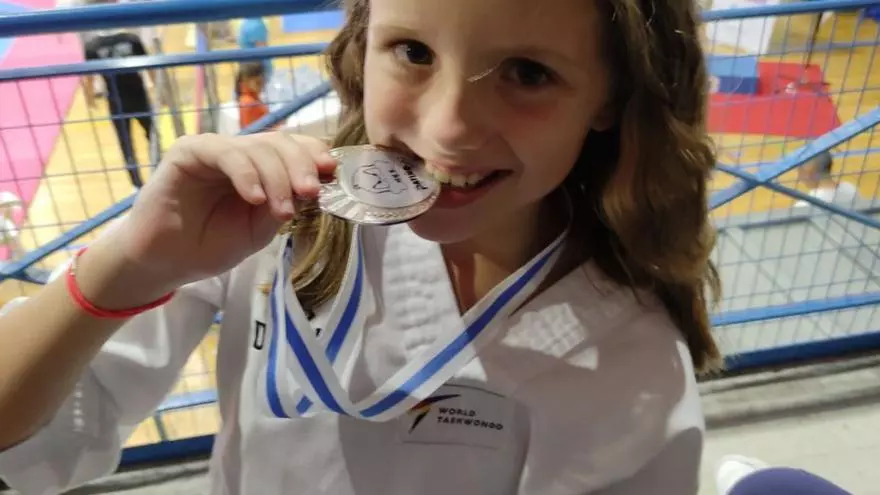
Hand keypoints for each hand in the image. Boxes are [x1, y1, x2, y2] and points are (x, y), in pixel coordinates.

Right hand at [105, 132, 335, 290]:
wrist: (164, 262)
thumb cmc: (211, 244)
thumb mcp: (260, 229)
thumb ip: (285, 204)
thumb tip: (316, 185)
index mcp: (261, 168)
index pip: (295, 149)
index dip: (315, 157)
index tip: (332, 175)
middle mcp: (240, 153)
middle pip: (281, 143)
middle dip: (302, 167)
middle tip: (312, 193)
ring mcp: (215, 149)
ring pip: (257, 148)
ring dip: (277, 178)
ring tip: (282, 211)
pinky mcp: (188, 152)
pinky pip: (225, 153)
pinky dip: (246, 174)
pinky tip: (255, 198)